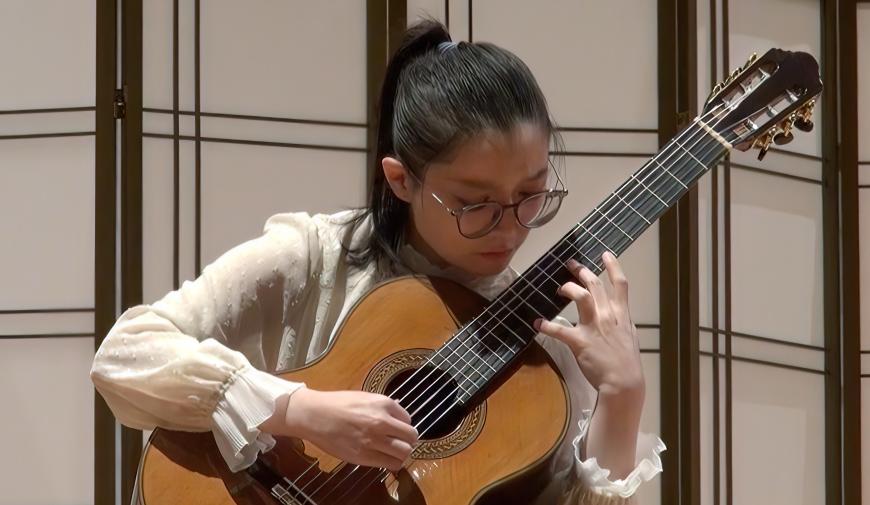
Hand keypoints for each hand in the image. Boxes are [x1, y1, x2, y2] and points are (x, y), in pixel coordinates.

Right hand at [276, 388, 418, 470]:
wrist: (315, 415)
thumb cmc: (337, 404)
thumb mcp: (364, 397)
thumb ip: (383, 407)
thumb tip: (398, 413)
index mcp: (383, 404)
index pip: (408, 419)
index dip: (403, 426)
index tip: (397, 430)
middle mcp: (382, 421)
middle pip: (411, 437)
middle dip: (408, 441)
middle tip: (399, 442)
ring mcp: (373, 440)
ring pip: (404, 452)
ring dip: (401, 453)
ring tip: (393, 452)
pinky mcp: (364, 456)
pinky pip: (390, 464)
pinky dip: (392, 463)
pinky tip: (384, 459)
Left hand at [534, 251, 644, 404]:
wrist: (623, 382)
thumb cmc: (627, 362)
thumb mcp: (630, 337)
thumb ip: (622, 323)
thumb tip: (618, 315)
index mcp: (621, 315)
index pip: (620, 284)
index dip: (613, 266)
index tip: (605, 254)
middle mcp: (607, 316)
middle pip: (594, 285)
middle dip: (582, 271)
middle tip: (571, 264)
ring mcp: (594, 327)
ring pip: (581, 297)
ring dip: (568, 288)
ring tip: (559, 287)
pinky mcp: (580, 342)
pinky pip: (559, 330)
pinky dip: (547, 326)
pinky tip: (538, 323)